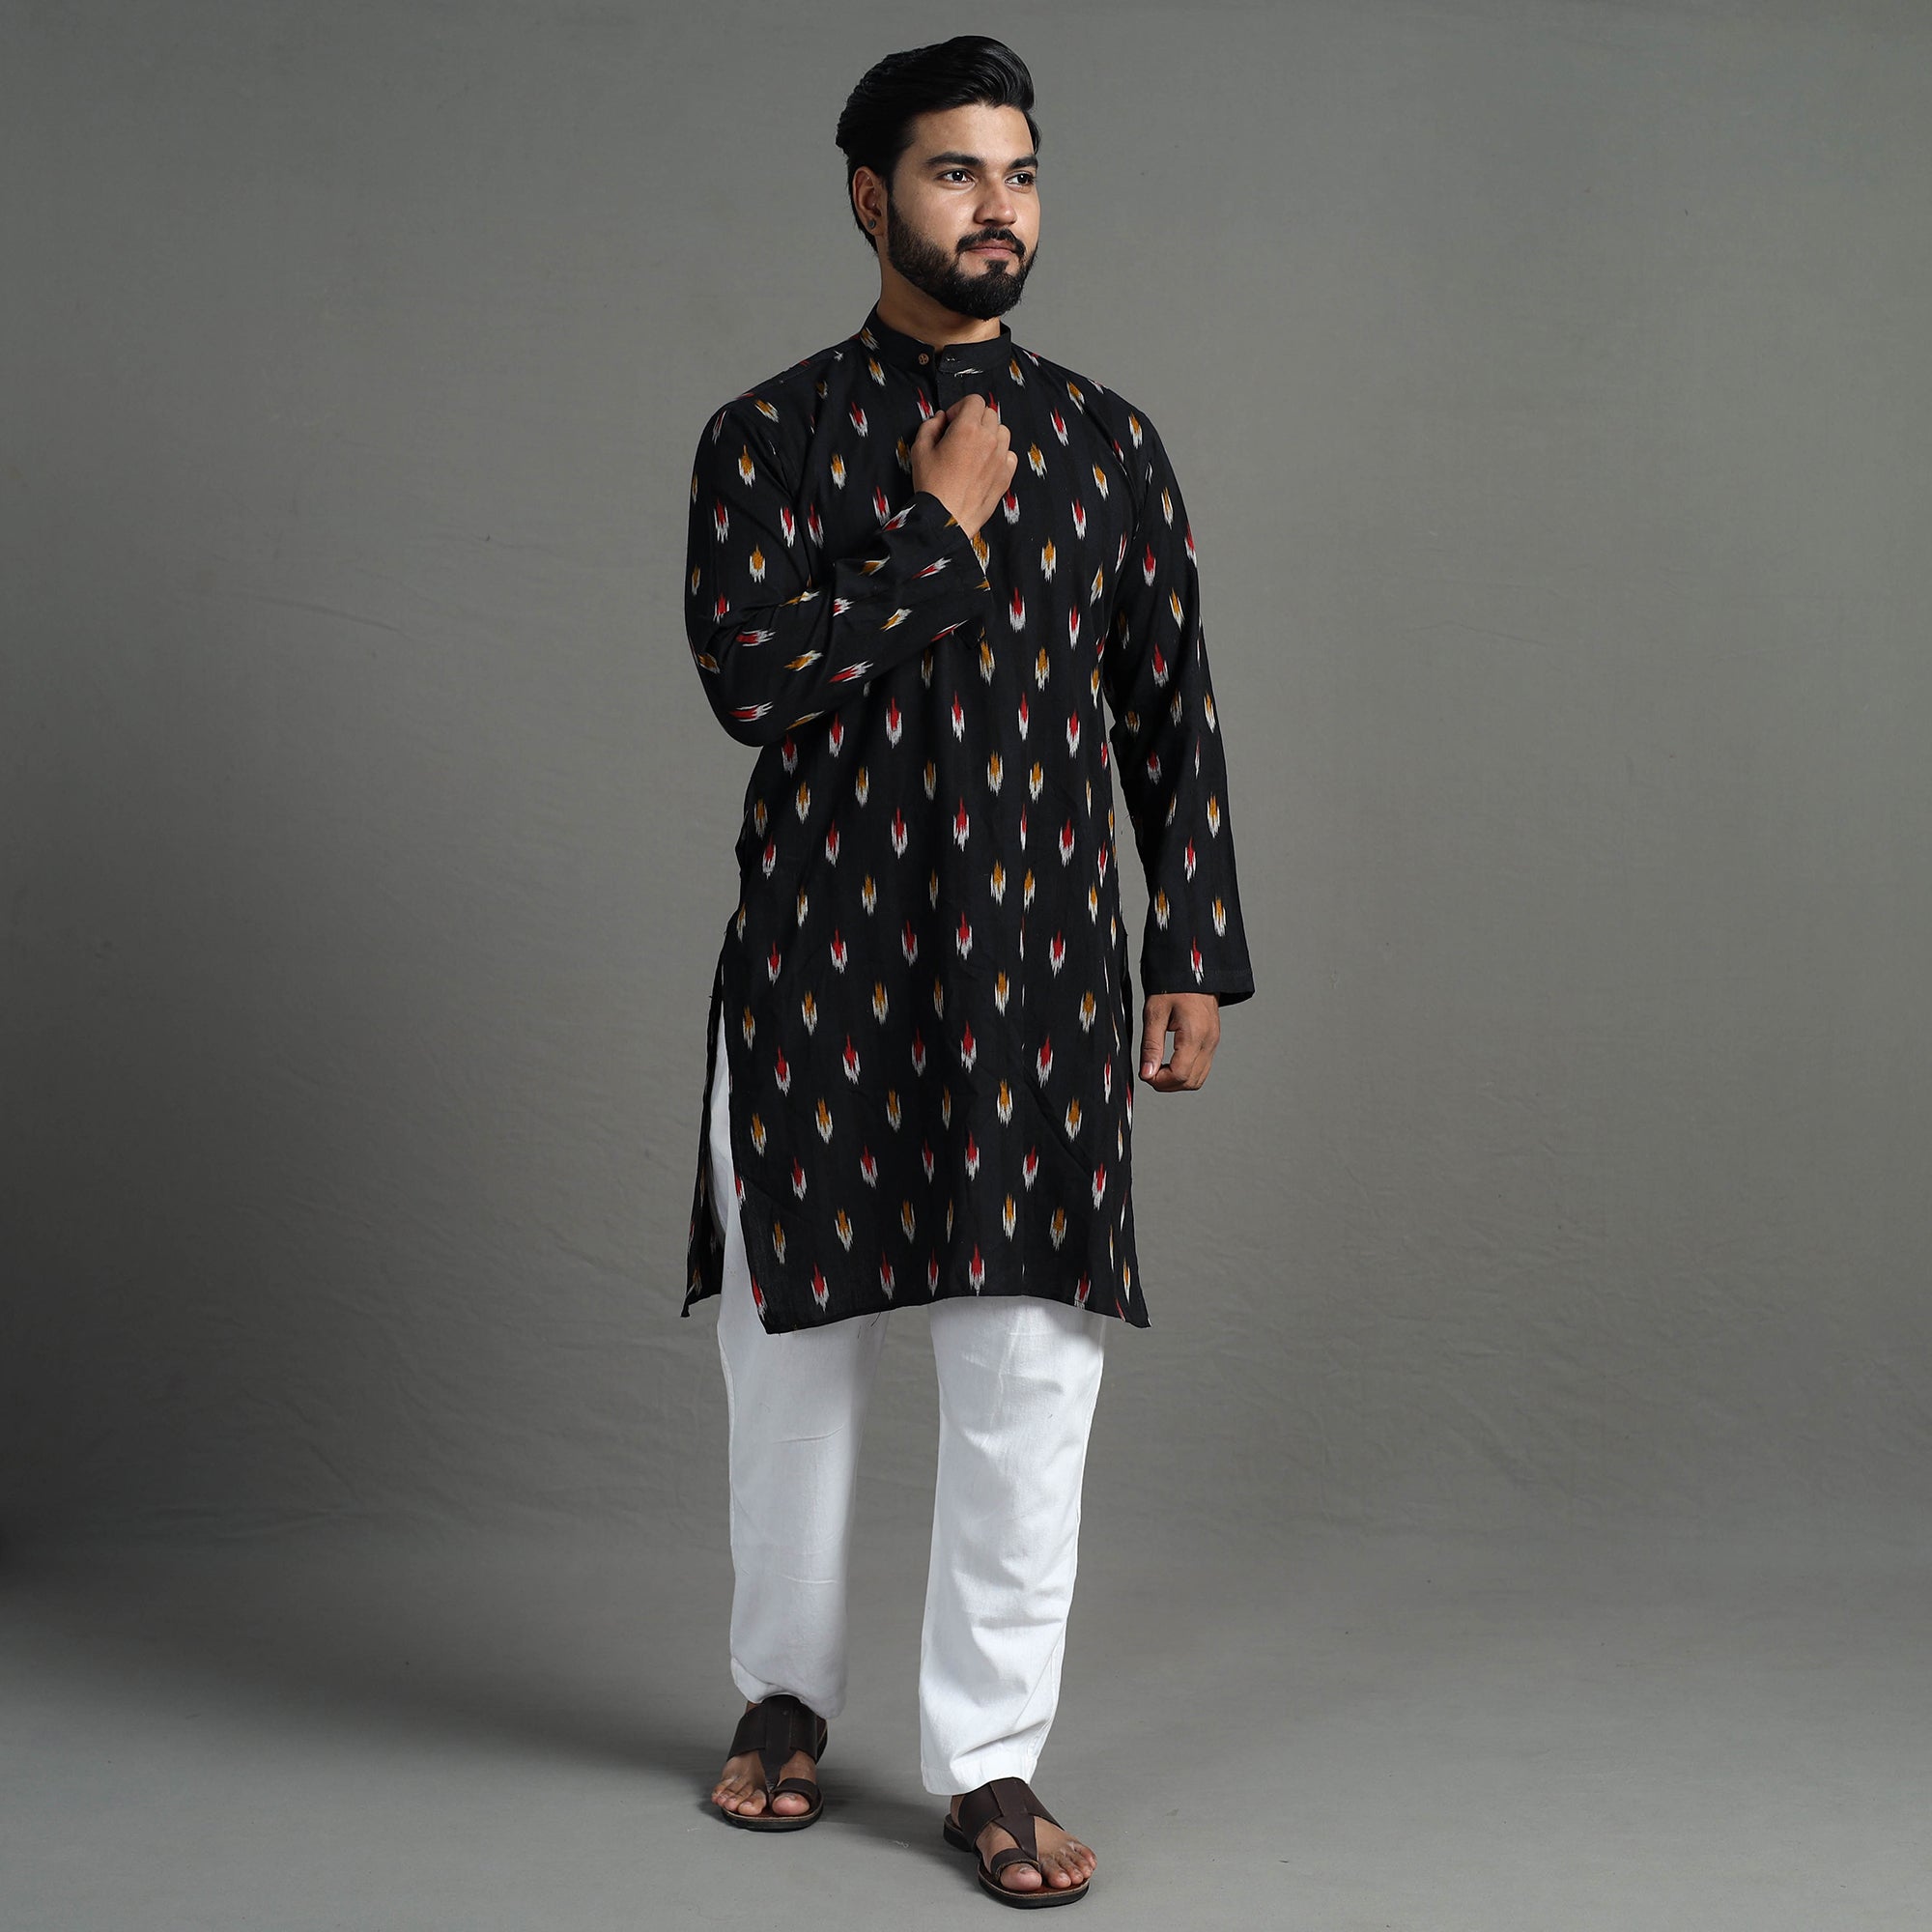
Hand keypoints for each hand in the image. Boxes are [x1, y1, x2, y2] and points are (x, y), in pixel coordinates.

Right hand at [910, 394, 1014, 542]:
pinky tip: (986, 463)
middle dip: (975, 419)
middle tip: (961, 434)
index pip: (974, 400)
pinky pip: (1010, 454)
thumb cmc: (932, 486)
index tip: (952, 421)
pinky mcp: (1006, 475)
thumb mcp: (919, 450)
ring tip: (975, 448)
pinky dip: (1000, 454)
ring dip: (990, 434)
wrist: (945, 518)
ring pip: (1003, 432)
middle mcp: (988, 439)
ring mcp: (1000, 458)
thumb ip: (930, 426)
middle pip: (990, 414)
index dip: (961, 407)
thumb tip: (940, 419)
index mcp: (967, 428)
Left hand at [1139, 992, 1220, 1091]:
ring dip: (1177, 1081)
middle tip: (1149, 1072)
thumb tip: (1147, 1074)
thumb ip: (1151, 1046)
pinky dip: (1186, 1073)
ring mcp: (1213, 1043)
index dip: (1159, 1081)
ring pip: (1198, 1079)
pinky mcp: (1213, 1042)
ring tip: (1159, 1067)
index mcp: (1194, 1035)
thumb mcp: (1154, 1013)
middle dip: (1167, 1084)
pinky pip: (1202, 1068)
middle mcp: (1209, 1042)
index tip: (1145, 1073)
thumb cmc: (1172, 987)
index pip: (1179, 1075)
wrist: (1194, 970)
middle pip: (1190, 1082)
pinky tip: (1171, 1062)